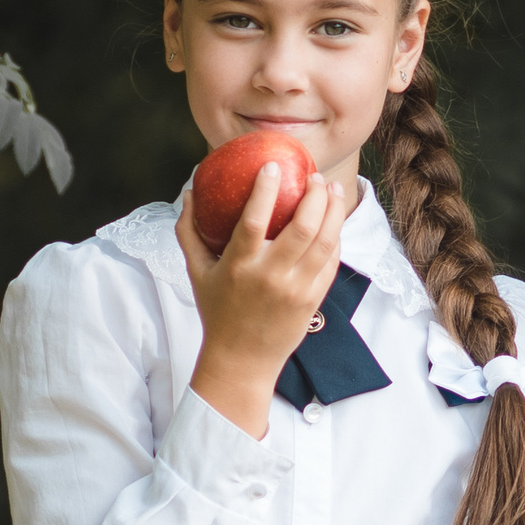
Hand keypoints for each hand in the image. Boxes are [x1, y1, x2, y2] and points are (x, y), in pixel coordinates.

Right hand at [178, 166, 350, 438]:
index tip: (272, 165)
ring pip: (325, 242)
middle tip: (314, 176)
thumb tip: (189, 191)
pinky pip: (331, 262)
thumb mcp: (196, 272)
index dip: (264, 189)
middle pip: (302, 228)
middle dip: (314, 195)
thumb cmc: (217, 311)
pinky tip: (335, 221)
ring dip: (334, 211)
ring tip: (333, 189)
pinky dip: (335, 237)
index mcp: (239, 267)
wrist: (242, 360)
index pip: (253, 221)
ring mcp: (297, 290)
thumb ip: (189, 231)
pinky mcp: (314, 300)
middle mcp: (271, 278)